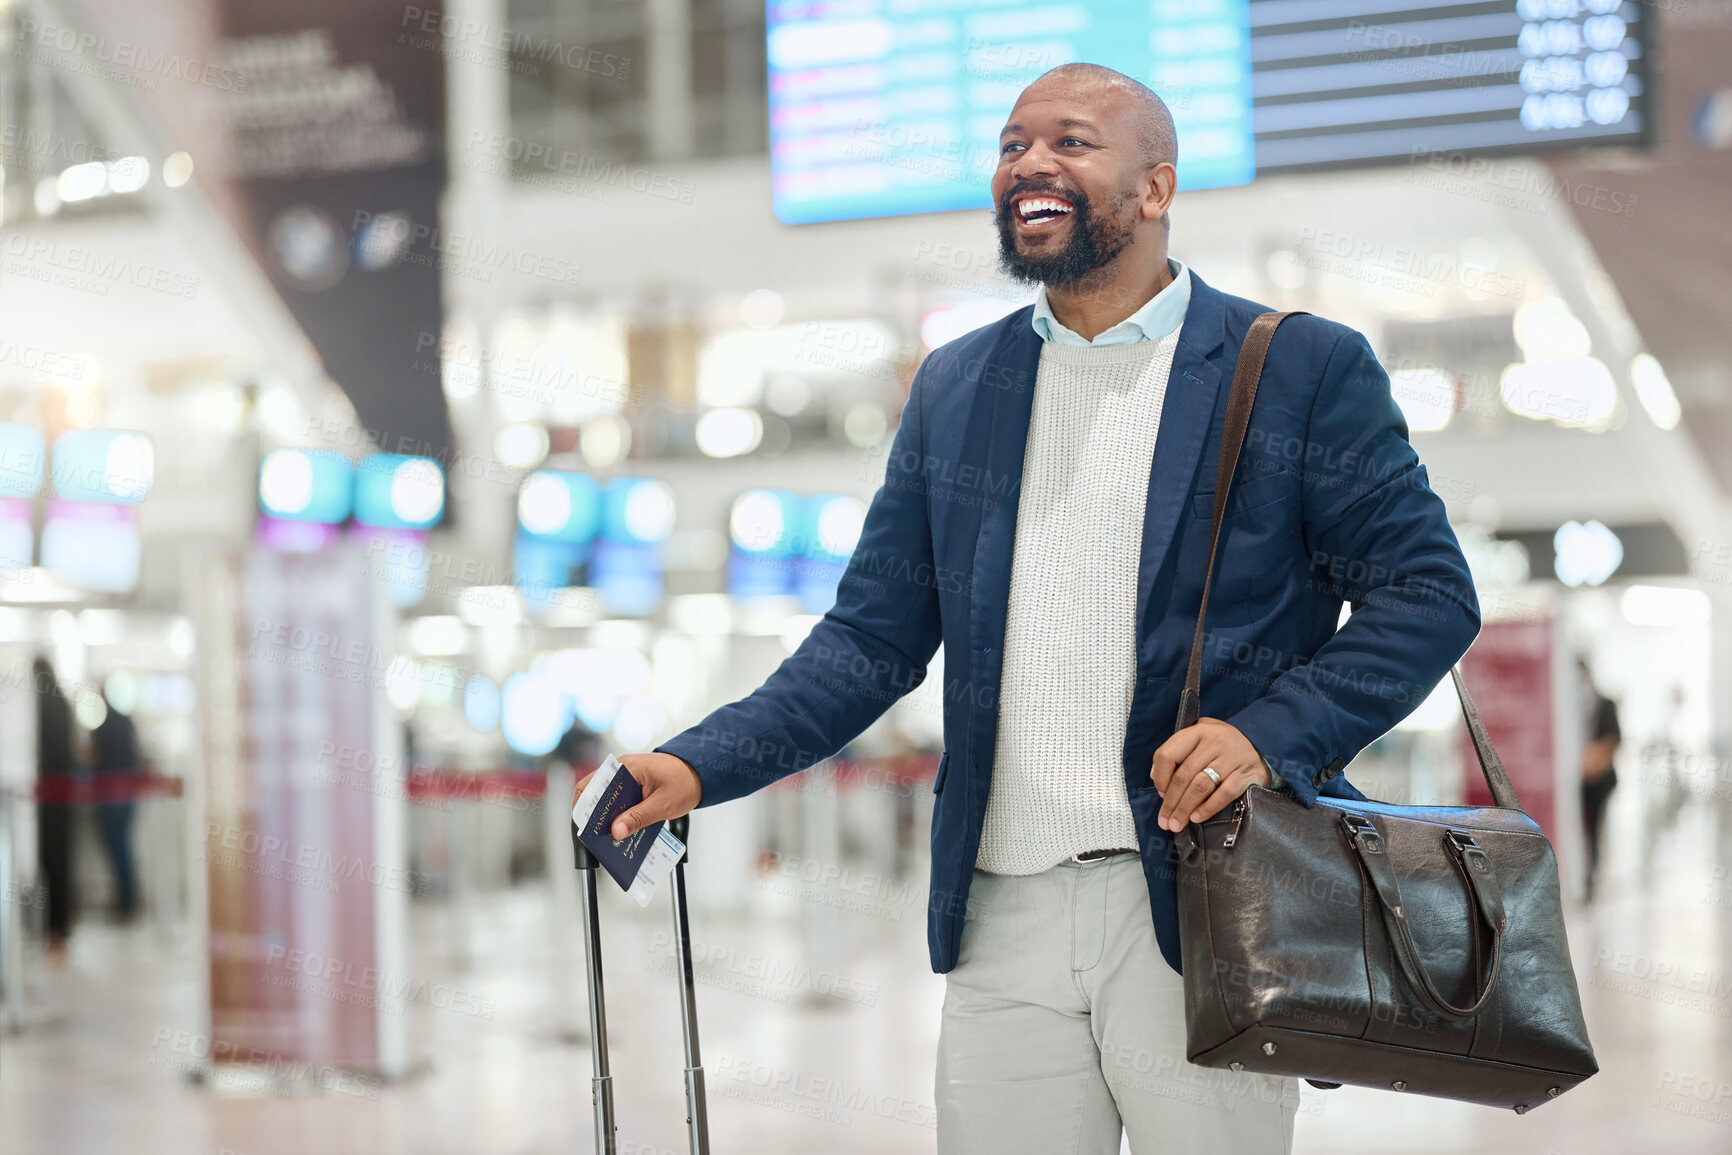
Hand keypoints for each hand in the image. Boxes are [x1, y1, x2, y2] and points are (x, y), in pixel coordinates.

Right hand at [573, 752, 703, 839]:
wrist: (702, 771)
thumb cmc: (685, 781)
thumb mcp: (663, 804)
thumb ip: (638, 817)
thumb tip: (617, 831)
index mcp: (627, 768)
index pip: (593, 785)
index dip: (585, 807)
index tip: (586, 827)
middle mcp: (623, 769)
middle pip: (598, 793)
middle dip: (597, 815)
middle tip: (597, 837)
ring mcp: (628, 776)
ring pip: (609, 799)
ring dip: (609, 817)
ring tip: (610, 838)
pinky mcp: (634, 784)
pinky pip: (621, 800)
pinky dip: (621, 814)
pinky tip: (624, 830)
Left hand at [1150, 718, 1273, 832]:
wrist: (1261, 743)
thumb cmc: (1222, 745)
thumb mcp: (1200, 739)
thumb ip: (1178, 753)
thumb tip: (1157, 778)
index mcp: (1197, 731)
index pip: (1168, 754)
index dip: (1160, 777)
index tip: (1160, 793)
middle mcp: (1214, 742)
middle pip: (1183, 776)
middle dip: (1170, 802)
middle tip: (1165, 821)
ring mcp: (1231, 757)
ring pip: (1200, 786)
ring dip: (1185, 808)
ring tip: (1177, 824)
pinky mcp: (1246, 773)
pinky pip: (1224, 793)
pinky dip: (1208, 807)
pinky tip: (1197, 817)